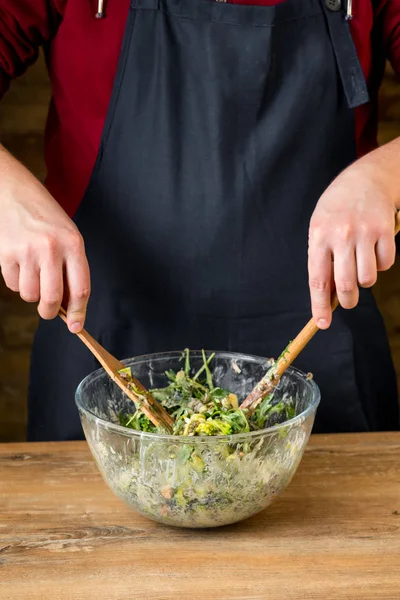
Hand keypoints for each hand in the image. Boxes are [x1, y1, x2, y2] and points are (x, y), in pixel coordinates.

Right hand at [0, 146, 89, 331]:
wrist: (13, 191)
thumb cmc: (46, 217)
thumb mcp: (68, 236)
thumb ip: (72, 268)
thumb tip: (70, 306)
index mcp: (74, 244)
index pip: (81, 289)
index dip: (79, 313)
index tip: (77, 327)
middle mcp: (51, 248)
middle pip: (53, 299)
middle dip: (51, 312)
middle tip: (50, 311)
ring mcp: (27, 251)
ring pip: (30, 295)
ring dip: (32, 295)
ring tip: (34, 276)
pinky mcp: (6, 254)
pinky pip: (13, 285)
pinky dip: (16, 283)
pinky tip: (20, 265)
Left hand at [308, 138, 399, 328]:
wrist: (365, 178)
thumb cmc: (337, 209)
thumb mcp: (320, 228)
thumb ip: (321, 259)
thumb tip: (327, 295)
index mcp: (318, 237)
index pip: (317, 280)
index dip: (320, 306)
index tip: (322, 323)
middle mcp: (340, 235)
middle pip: (345, 285)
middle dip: (347, 301)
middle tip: (348, 301)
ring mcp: (364, 232)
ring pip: (367, 278)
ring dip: (365, 282)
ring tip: (360, 269)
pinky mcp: (385, 230)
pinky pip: (385, 264)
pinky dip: (381, 266)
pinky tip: (374, 252)